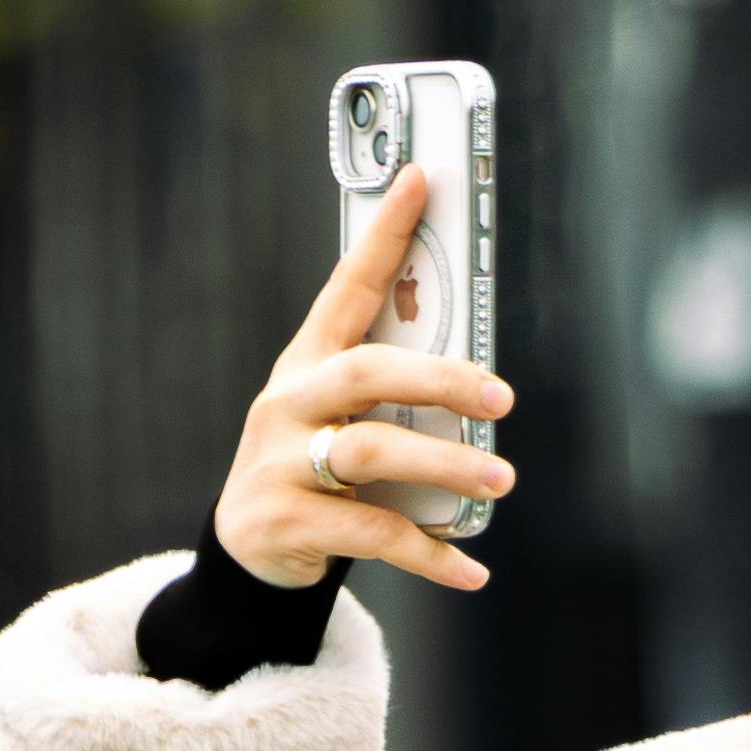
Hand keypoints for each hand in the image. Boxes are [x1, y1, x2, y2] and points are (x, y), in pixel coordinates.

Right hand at [216, 165, 516, 600]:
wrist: (250, 549)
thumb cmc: (318, 465)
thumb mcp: (345, 419)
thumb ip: (396, 397)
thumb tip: (485, 388)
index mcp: (308, 364)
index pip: (346, 286)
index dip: (384, 234)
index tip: (422, 181)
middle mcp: (287, 403)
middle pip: (365, 372)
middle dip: (439, 380)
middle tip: (501, 398)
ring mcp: (278, 463)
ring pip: (368, 453)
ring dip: (443, 466)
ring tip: (499, 481)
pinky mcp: (282, 522)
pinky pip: (370, 535)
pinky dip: (430, 554)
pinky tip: (471, 569)